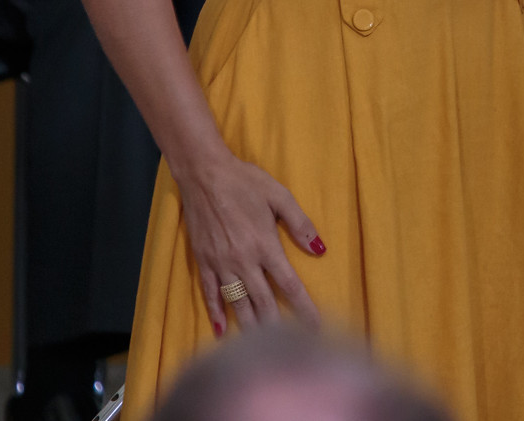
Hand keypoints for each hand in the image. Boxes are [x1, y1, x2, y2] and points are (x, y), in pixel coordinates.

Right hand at [178, 149, 325, 335]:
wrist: (204, 174)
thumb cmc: (245, 181)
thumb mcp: (279, 195)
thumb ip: (300, 223)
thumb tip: (320, 250)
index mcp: (266, 245)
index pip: (290, 285)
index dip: (304, 309)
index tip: (315, 328)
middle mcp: (244, 260)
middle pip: (263, 302)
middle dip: (277, 327)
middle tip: (288, 349)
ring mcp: (221, 263)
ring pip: (237, 303)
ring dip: (249, 326)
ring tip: (259, 348)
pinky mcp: (202, 261)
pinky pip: (210, 293)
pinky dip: (215, 313)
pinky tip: (220, 331)